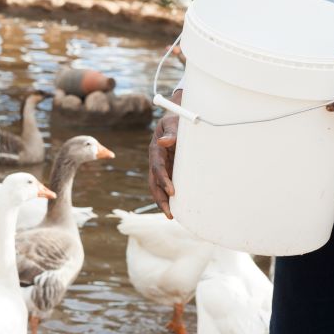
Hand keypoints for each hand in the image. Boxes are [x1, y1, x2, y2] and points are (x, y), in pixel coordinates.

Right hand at [148, 88, 180, 217]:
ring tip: (172, 216)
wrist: (178, 118)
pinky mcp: (169, 169)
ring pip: (159, 187)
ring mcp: (162, 166)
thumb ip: (170, 132)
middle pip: (154, 183)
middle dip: (160, 199)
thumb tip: (164, 141)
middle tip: (170, 214)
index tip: (172, 191)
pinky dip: (171, 195)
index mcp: (156, 150)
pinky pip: (168, 184)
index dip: (163, 180)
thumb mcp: (172, 122)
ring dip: (164, 201)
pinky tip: (179, 206)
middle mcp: (156, 160)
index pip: (157, 168)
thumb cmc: (176, 119)